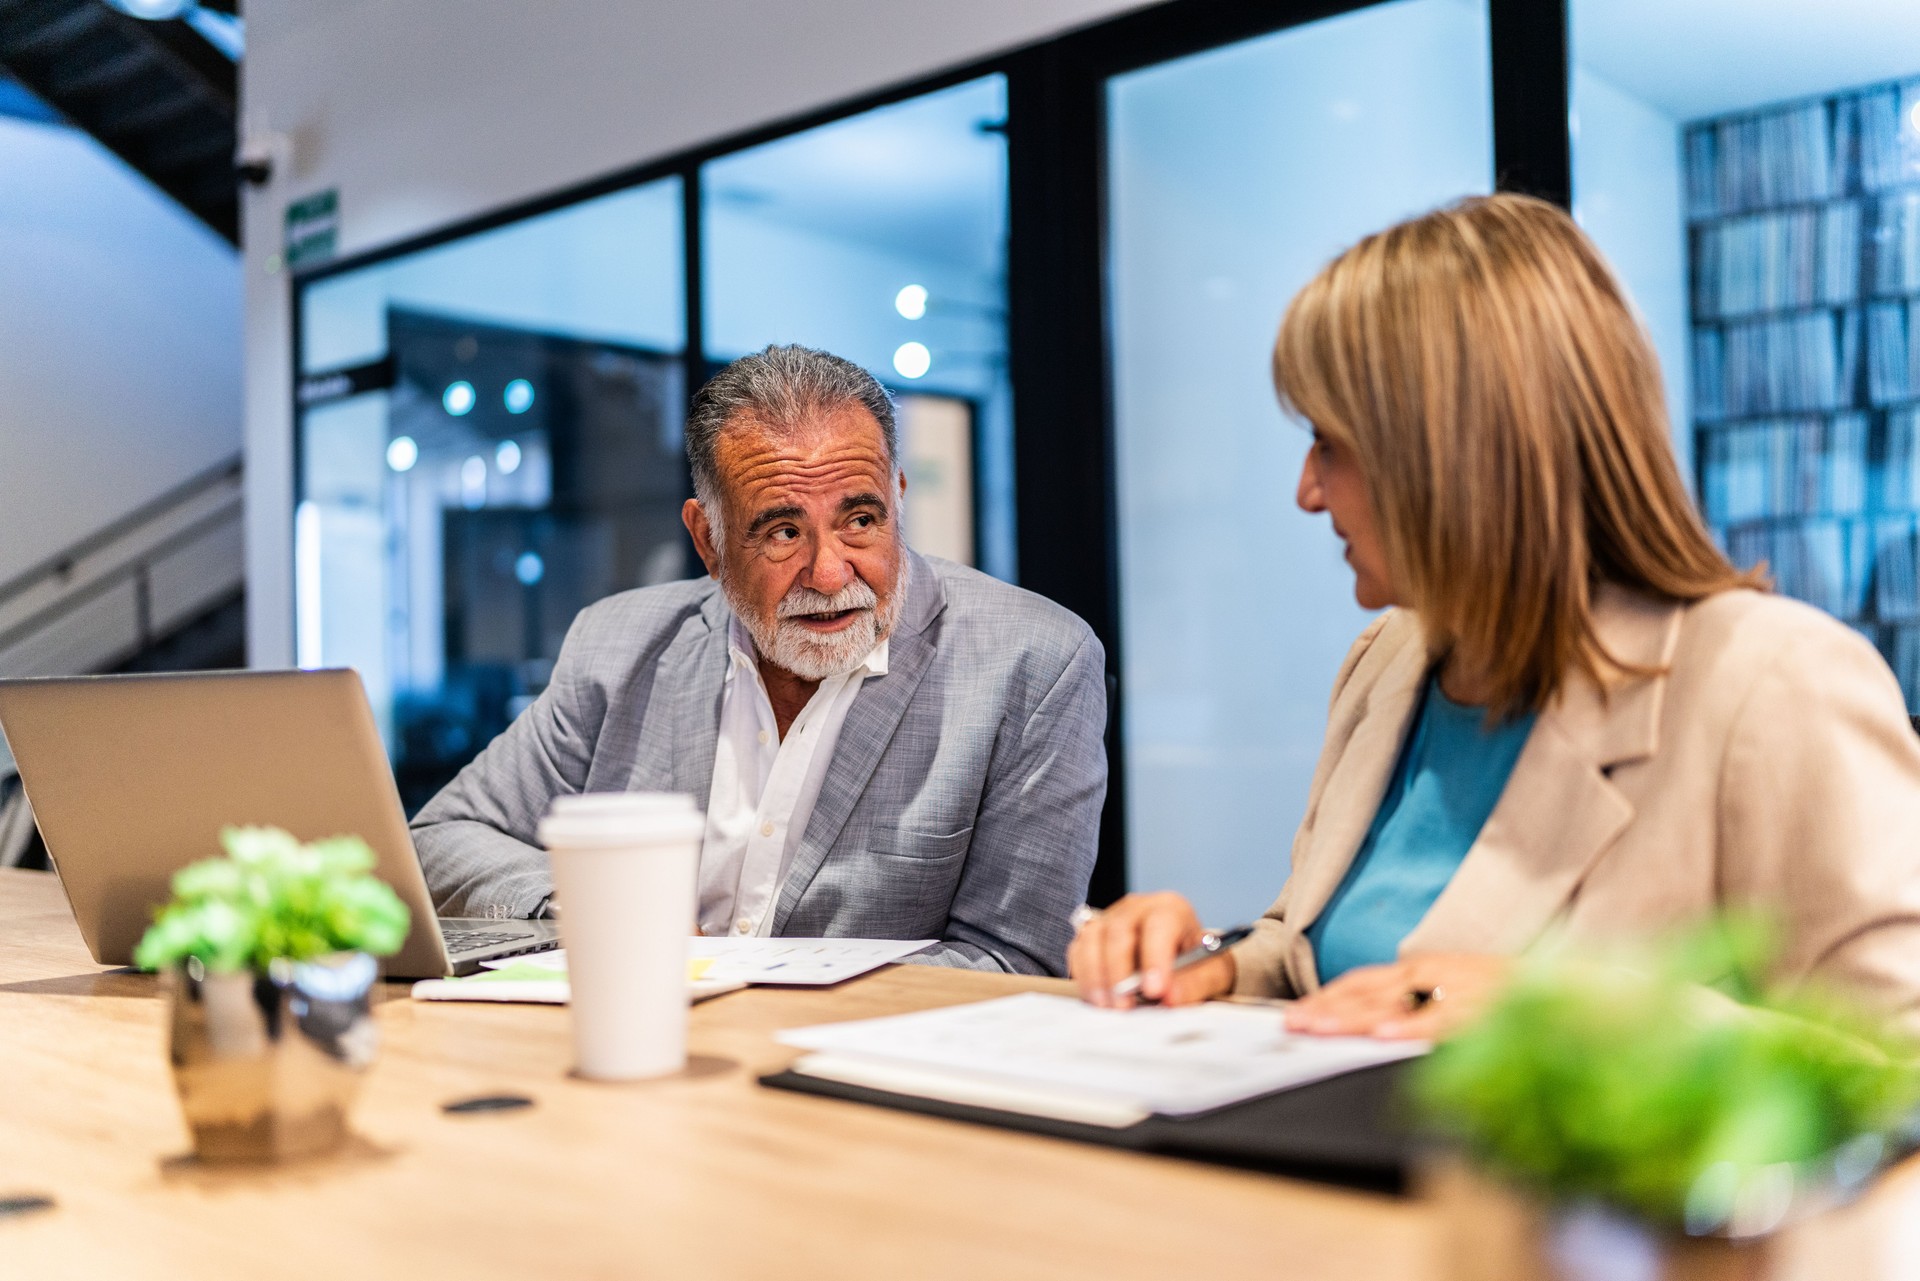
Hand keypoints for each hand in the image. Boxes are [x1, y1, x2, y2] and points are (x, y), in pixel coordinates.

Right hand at [1067, 892, 1236, 1008]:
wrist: (1183, 961)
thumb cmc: (1197, 963)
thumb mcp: (1212, 973)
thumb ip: (1196, 984)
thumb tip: (1171, 996)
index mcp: (1171, 909)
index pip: (1160, 925)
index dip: (1155, 958)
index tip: (1155, 991)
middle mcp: (1137, 908)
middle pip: (1119, 931)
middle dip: (1119, 972)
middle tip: (1125, 1006)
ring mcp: (1110, 919)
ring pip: (1092, 939)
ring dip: (1096, 976)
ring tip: (1107, 1007)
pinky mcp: (1092, 935)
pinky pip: (1078, 950)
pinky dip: (1083, 976)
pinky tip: (1096, 998)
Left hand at [1284, 954, 1508, 1039]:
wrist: (1578, 988)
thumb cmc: (1511, 999)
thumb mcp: (1454, 996)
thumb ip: (1416, 1011)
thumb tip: (1374, 1031)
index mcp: (1423, 971)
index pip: (1362, 983)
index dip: (1327, 999)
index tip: (1295, 1016)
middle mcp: (1434, 974)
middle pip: (1369, 992)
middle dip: (1328, 1010)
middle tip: (1293, 1026)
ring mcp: (1458, 989)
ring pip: (1397, 1004)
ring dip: (1355, 1017)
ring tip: (1321, 1029)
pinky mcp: (1486, 1009)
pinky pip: (1444, 1021)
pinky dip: (1413, 1027)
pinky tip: (1385, 1036)